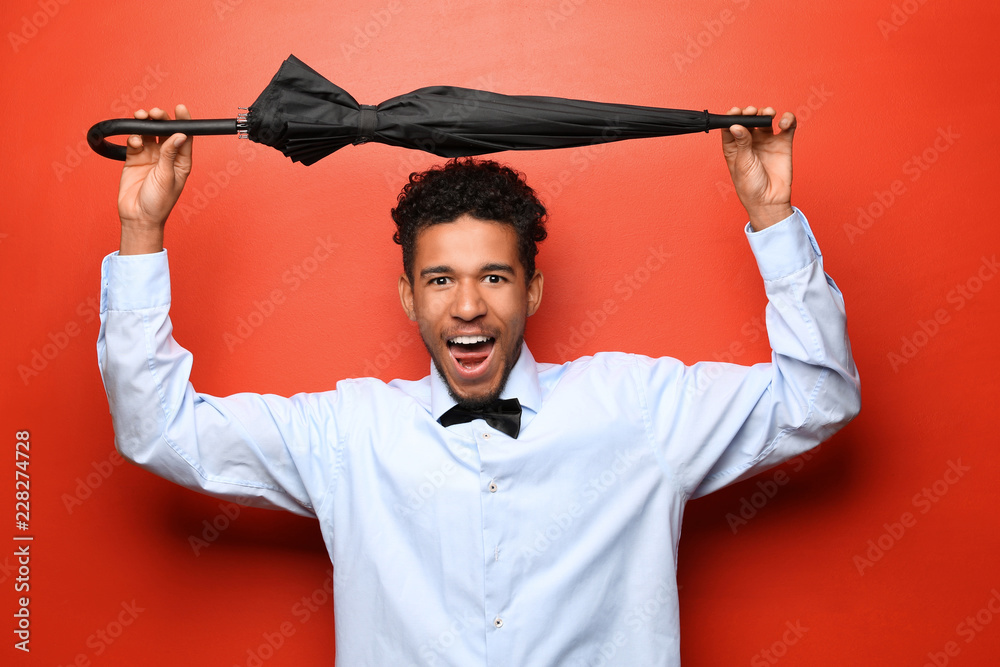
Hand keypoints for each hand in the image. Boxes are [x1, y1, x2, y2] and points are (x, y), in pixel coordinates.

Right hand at [117, 104, 191, 253]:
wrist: (138, 217)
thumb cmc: (158, 203)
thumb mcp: (167, 176)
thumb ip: (169, 154)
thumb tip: (179, 135)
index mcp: (181, 162)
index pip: (184, 137)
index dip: (183, 121)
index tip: (180, 108)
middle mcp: (166, 158)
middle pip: (165, 132)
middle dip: (161, 119)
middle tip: (155, 112)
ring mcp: (150, 158)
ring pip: (148, 134)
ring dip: (145, 124)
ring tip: (141, 116)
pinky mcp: (134, 159)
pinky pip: (135, 143)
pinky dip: (133, 138)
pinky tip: (134, 140)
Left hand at [721, 106, 794, 230]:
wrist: (769, 201)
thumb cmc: (750, 187)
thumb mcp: (743, 164)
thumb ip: (742, 143)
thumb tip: (736, 125)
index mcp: (734, 147)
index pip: (730, 126)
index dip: (732, 116)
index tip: (735, 111)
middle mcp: (750, 142)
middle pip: (749, 119)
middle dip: (750, 112)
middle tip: (751, 112)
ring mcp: (766, 141)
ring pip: (766, 119)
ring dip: (766, 112)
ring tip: (768, 114)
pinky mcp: (783, 143)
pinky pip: (787, 126)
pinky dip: (788, 119)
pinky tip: (784, 123)